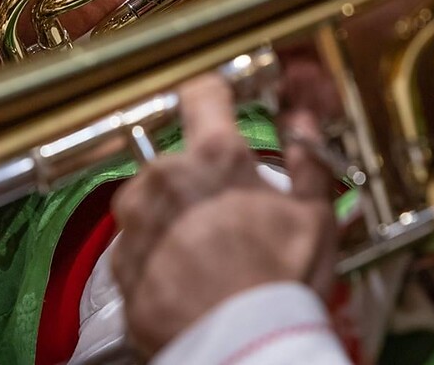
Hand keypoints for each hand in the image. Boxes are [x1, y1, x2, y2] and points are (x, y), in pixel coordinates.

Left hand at [110, 75, 335, 355]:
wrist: (242, 348)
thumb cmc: (281, 284)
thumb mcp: (314, 216)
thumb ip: (305, 158)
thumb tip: (301, 119)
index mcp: (210, 157)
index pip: (200, 93)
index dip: (212, 95)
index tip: (217, 102)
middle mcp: (163, 177)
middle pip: (175, 160)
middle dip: (197, 181)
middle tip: (228, 214)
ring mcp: (135, 219)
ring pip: (150, 202)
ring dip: (172, 217)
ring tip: (208, 253)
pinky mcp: (119, 260)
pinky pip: (137, 245)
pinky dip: (157, 256)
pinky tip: (186, 276)